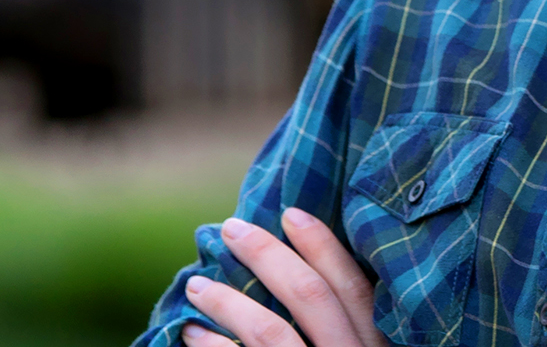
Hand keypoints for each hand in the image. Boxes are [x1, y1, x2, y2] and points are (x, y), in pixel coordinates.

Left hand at [181, 209, 388, 346]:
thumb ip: (345, 328)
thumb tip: (297, 274)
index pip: (353, 287)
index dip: (322, 246)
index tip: (289, 213)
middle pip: (309, 297)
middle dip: (267, 255)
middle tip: (231, 228)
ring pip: (270, 332)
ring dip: (228, 301)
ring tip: (198, 284)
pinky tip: (193, 335)